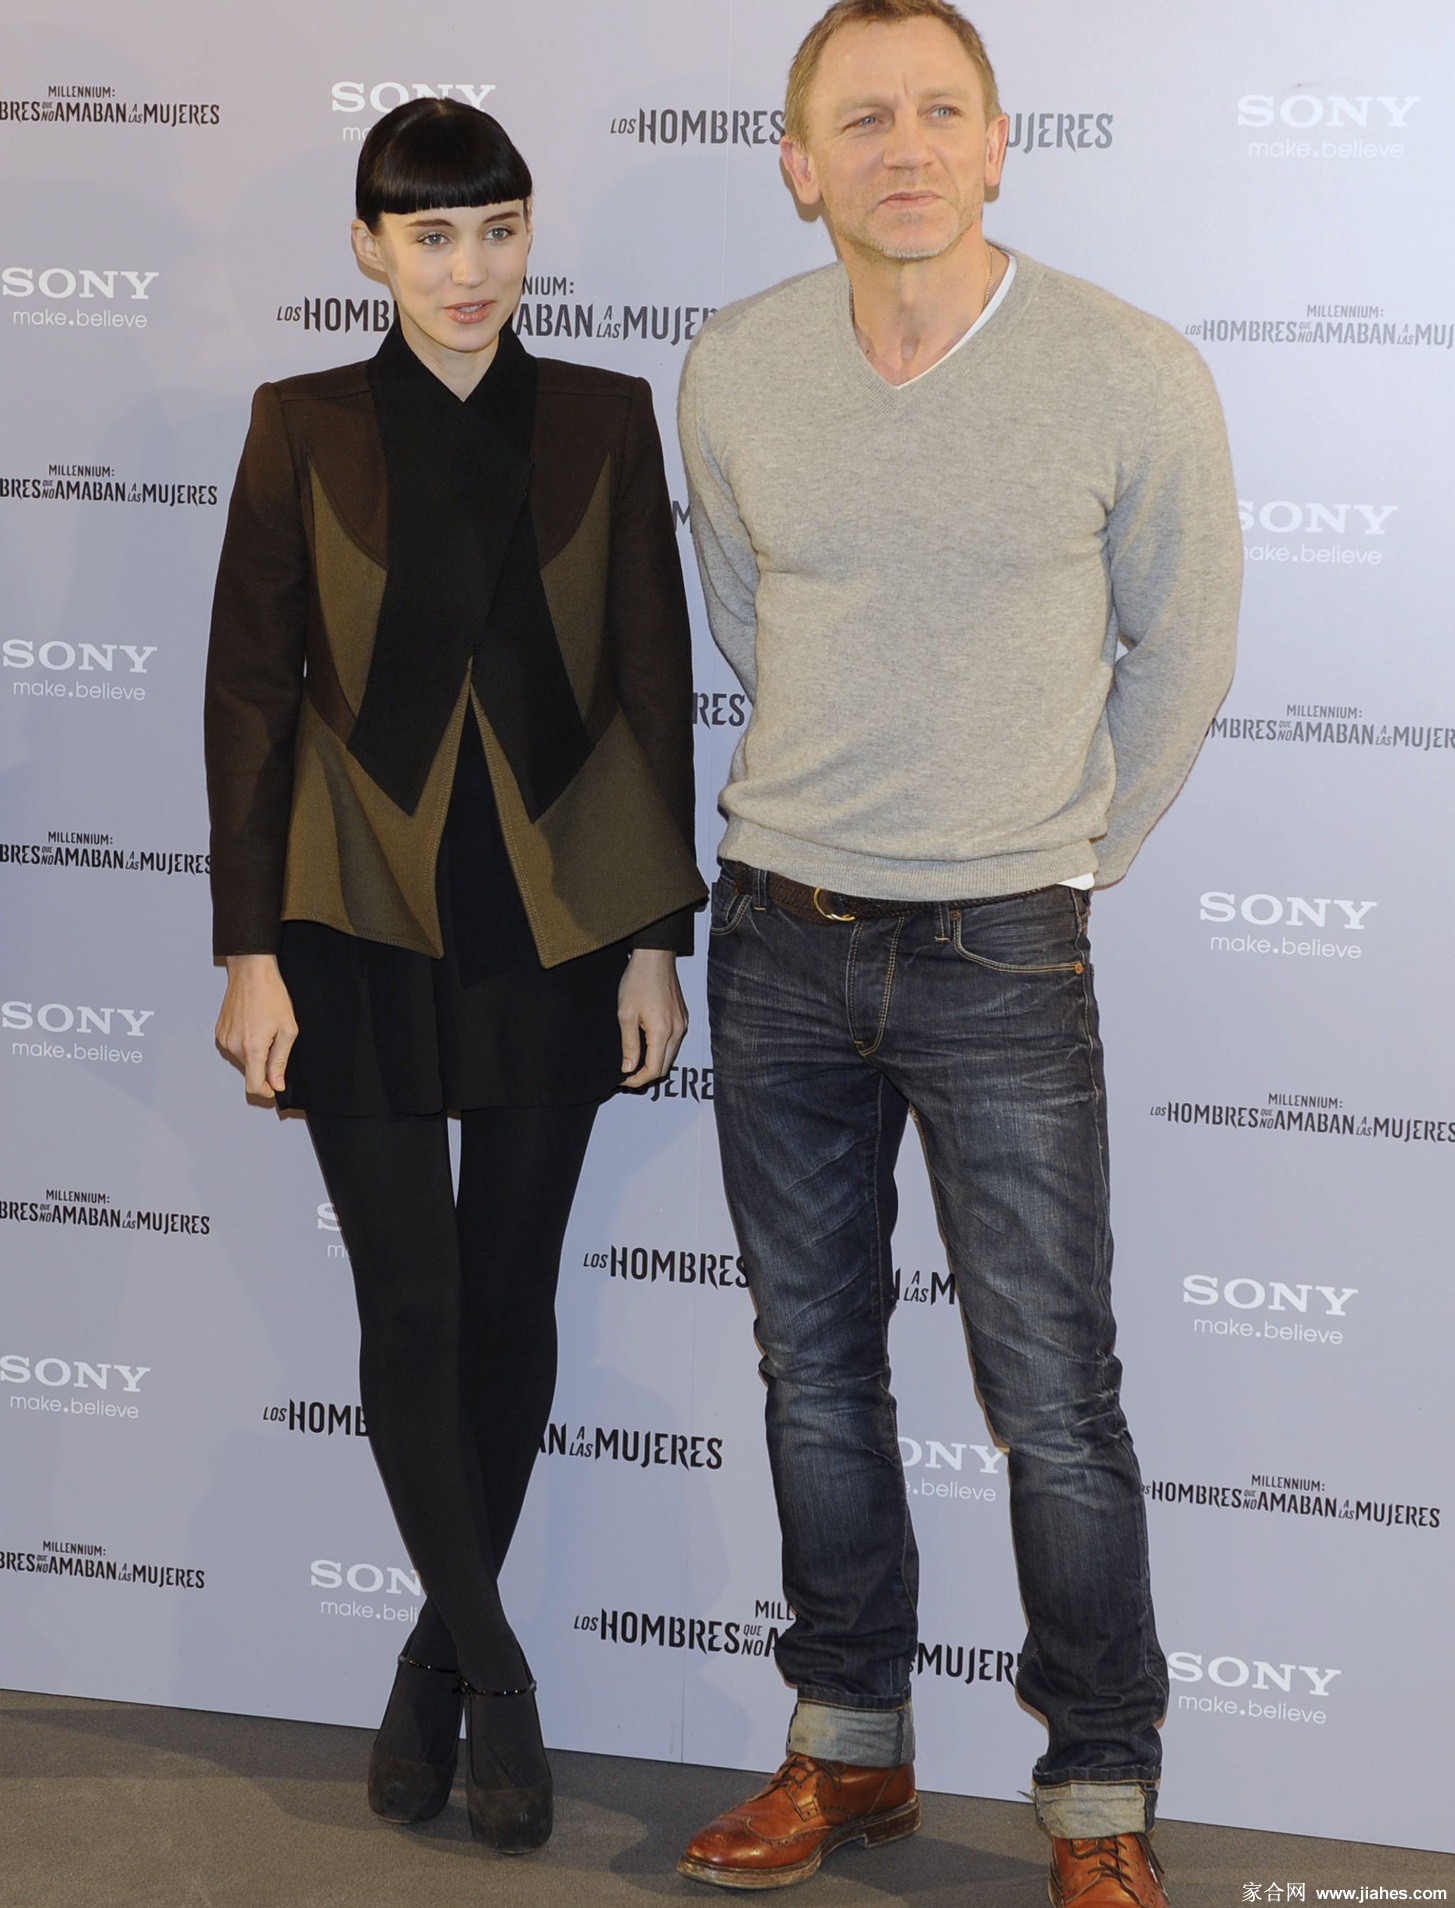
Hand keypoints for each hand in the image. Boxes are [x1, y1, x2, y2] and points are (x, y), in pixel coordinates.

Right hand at [215, 954, 297, 1101]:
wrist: (251, 972)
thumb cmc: (271, 996)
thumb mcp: (287, 1030)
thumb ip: (280, 1061)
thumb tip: (277, 1083)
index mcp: (252, 1048)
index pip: (254, 1084)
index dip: (266, 1091)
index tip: (274, 1088)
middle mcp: (234, 1046)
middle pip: (250, 1070)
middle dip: (264, 1064)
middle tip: (275, 1040)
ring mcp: (224, 1038)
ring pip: (242, 1058)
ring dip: (254, 1052)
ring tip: (264, 1029)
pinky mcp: (219, 1030)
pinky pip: (234, 1046)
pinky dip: (245, 1042)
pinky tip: (253, 1024)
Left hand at [617, 949, 687, 1088]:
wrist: (655, 957)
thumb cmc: (638, 981)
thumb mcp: (625, 1014)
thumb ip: (629, 1044)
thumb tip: (628, 1068)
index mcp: (663, 1032)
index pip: (654, 1070)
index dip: (638, 1080)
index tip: (623, 1079)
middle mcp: (677, 1030)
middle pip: (665, 1066)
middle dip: (646, 1074)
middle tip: (626, 1073)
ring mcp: (682, 1024)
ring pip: (670, 1055)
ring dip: (654, 1062)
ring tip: (633, 1059)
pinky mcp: (682, 1017)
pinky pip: (674, 1041)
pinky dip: (661, 1049)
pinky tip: (645, 1044)